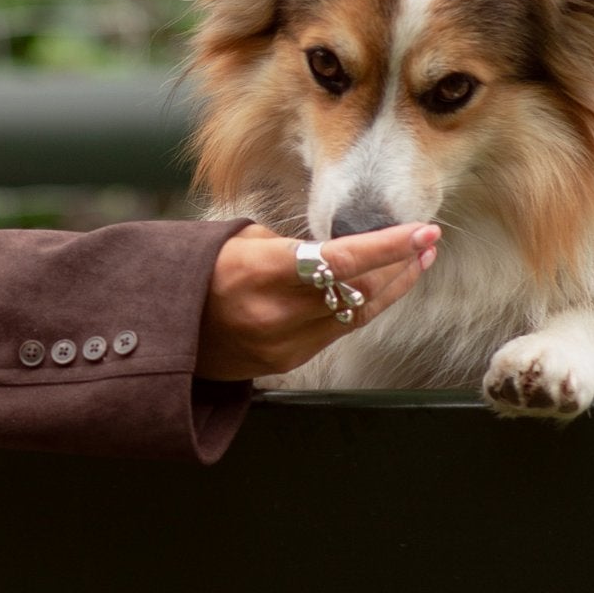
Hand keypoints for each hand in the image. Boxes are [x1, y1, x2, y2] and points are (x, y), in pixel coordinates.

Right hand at [196, 221, 440, 380]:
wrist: (165, 330)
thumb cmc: (200, 269)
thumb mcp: (237, 240)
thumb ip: (293, 246)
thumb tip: (344, 246)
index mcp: (259, 270)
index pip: (339, 260)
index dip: (387, 247)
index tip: (421, 231)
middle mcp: (276, 311)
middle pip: (358, 290)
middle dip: (399, 264)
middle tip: (427, 240)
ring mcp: (284, 342)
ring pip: (357, 314)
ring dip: (392, 287)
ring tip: (419, 261)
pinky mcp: (288, 361)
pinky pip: (338, 331)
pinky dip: (363, 307)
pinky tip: (380, 288)